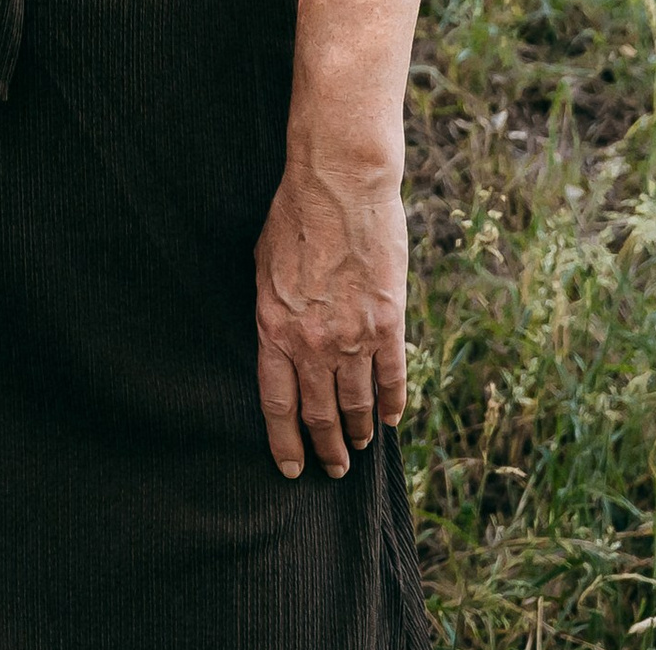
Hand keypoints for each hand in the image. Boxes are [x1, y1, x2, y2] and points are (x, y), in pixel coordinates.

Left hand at [253, 154, 407, 478]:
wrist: (338, 186)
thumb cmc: (292, 217)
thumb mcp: (262, 266)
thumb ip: (272, 312)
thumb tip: (278, 344)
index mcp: (274, 327)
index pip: (277, 404)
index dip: (285, 442)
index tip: (292, 468)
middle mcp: (312, 342)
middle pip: (319, 413)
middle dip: (326, 448)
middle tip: (334, 469)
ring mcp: (352, 336)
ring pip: (357, 403)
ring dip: (359, 431)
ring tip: (360, 448)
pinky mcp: (388, 323)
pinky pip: (393, 378)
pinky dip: (393, 403)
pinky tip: (391, 419)